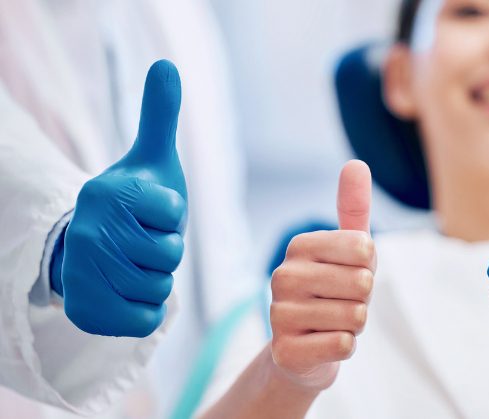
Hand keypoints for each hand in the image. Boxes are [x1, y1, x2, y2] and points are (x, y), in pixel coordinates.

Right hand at [50, 60, 186, 337]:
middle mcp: (90, 232)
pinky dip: (146, 308)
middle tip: (144, 241)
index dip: (172, 217)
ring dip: (157, 279)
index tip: (152, 212)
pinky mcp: (86, 311)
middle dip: (166, 250)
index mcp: (109, 193)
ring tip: (135, 264)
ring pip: (159, 287)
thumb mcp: (151, 158)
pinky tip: (128, 291)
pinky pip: (146, 318)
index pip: (174, 214)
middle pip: (169, 255)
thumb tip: (166, 65)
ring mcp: (84, 274)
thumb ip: (159, 115)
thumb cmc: (136, 203)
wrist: (94, 247)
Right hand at [269, 160, 375, 390]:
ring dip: (354, 324)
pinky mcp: (285, 351)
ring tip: (332, 322)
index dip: (369, 267)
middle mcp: (282, 275)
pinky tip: (325, 343)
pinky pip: (343, 345)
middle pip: (363, 284)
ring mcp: (279, 314)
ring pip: (355, 316)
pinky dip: (345, 347)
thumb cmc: (333, 291)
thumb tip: (356, 163)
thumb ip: (353, 207)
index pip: (365, 249)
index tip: (349, 274)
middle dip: (363, 299)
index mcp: (299, 246)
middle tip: (342, 302)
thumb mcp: (347, 249)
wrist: (304, 348)